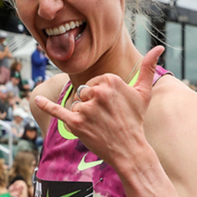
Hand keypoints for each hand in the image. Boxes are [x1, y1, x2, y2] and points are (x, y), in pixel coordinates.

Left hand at [34, 47, 163, 167]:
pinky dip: (47, 105)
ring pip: (77, 104)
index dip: (102, 94)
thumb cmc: (136, 120)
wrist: (130, 149)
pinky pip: (58, 111)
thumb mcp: (144, 92)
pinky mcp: (76, 123)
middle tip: (107, 118)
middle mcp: (98, 91)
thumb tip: (159, 47)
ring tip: (99, 125)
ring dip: (85, 114)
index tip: (112, 107)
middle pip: (85, 91)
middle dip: (92, 104)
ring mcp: (86, 108)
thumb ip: (147, 68)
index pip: (96, 81)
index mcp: (111, 80)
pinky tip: (38, 99)